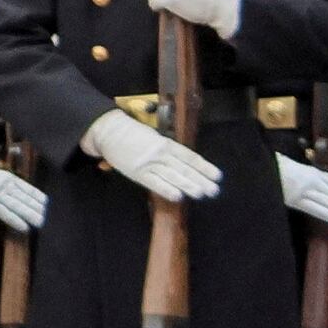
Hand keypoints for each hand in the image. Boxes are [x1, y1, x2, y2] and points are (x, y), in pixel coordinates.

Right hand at [0, 162, 47, 233]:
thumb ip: (6, 182)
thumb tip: (17, 191)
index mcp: (8, 177)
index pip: (26, 188)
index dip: (37, 196)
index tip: (47, 203)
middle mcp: (5, 185)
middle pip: (24, 198)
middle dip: (36, 207)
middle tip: (47, 216)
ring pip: (17, 205)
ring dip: (29, 214)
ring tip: (40, 223)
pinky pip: (4, 212)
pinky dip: (15, 220)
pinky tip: (24, 227)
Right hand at [81, 110, 220, 202]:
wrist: (109, 131)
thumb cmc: (132, 134)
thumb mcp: (153, 137)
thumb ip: (167, 150)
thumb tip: (185, 164)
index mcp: (166, 143)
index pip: (190, 157)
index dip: (204, 167)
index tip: (217, 175)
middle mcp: (160, 153)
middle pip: (184, 168)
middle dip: (201, 180)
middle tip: (214, 190)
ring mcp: (149, 163)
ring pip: (172, 176)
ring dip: (188, 186)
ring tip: (202, 194)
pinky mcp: (137, 173)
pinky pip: (154, 182)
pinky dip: (166, 189)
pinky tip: (178, 196)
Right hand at [278, 158, 327, 229]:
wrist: (259, 166)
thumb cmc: (276, 168)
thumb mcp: (295, 168)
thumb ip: (307, 178)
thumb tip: (321, 189)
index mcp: (311, 172)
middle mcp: (310, 180)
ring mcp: (302, 190)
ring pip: (326, 201)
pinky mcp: (292, 199)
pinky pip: (311, 207)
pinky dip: (325, 213)